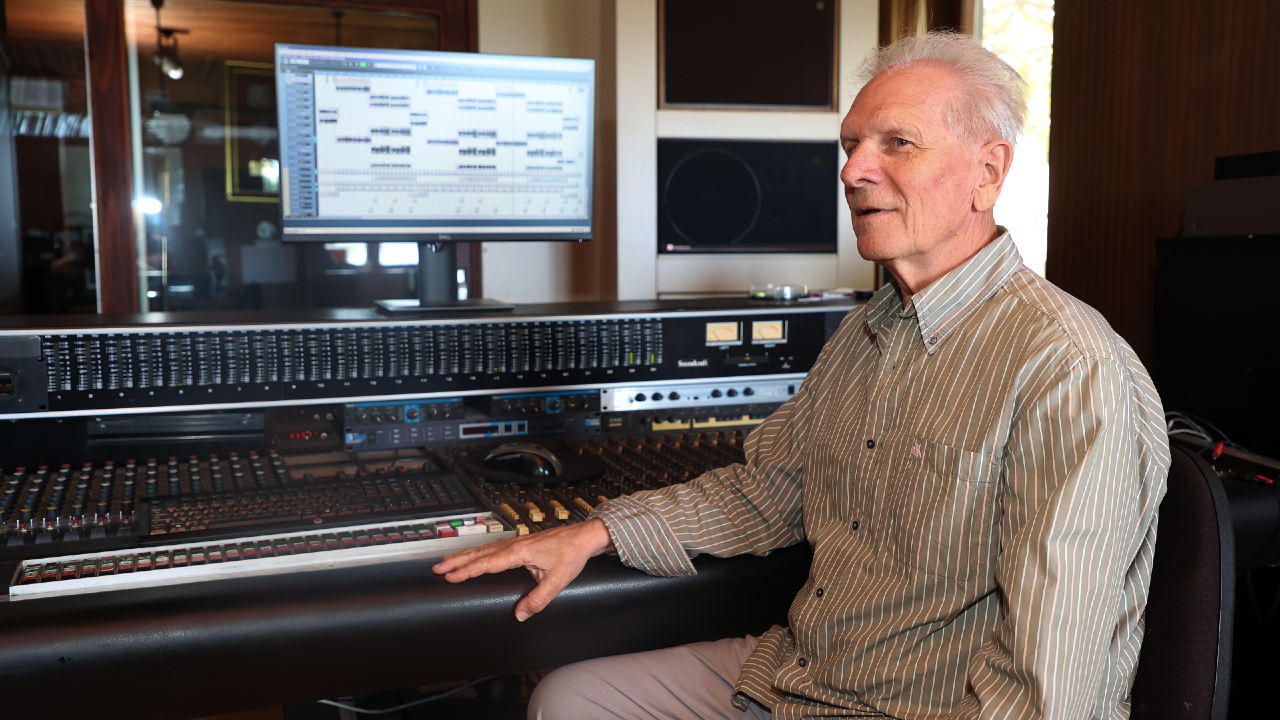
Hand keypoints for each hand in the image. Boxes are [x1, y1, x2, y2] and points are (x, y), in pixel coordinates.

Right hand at [433, 519, 613, 621]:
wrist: (584, 536)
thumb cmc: (572, 554)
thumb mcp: (558, 581)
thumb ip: (539, 599)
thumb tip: (520, 615)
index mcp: (520, 552)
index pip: (487, 563)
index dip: (467, 570)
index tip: (450, 576)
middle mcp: (514, 545)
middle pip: (479, 553)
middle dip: (457, 561)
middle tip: (437, 569)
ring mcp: (516, 542)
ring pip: (484, 549)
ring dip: (464, 556)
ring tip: (446, 562)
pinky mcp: (520, 543)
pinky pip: (493, 548)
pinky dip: (478, 552)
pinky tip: (473, 557)